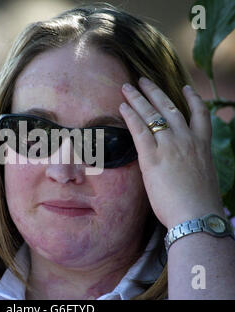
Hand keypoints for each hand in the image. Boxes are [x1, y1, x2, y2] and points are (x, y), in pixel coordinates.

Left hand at [119, 77, 223, 229]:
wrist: (198, 217)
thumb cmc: (200, 204)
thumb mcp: (202, 178)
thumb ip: (192, 165)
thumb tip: (182, 165)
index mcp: (203, 146)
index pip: (200, 115)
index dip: (193, 99)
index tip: (185, 88)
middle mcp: (187, 141)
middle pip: (170, 108)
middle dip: (155, 92)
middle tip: (143, 80)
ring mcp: (171, 147)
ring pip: (153, 115)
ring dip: (139, 98)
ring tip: (128, 87)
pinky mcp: (153, 158)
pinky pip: (140, 130)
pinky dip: (131, 116)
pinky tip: (122, 106)